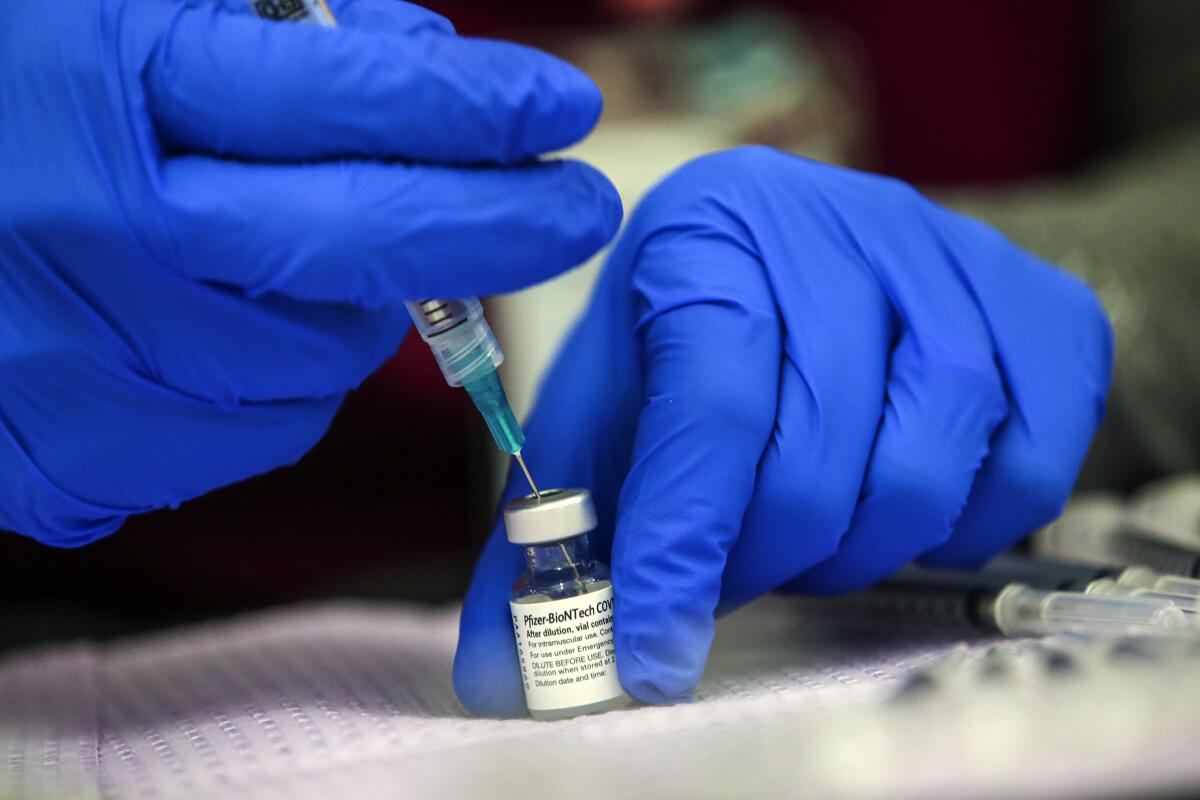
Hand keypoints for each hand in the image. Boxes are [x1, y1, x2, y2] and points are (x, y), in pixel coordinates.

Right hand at [0, 0, 619, 544]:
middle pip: (360, 252)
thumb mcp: (129, 13)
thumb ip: (285, 38)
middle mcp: (96, 229)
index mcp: (111, 85)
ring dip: (348, 314)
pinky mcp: (60, 459)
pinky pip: (247, 436)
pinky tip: (224, 334)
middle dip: (496, 230)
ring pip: (317, 365)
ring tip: (293, 263)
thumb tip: (436, 74)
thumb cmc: (16, 100)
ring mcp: (73, 361)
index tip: (559, 113)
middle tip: (575, 209)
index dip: (474, 111)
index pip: (344, 102)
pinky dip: (273, 388)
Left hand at [454, 146, 1111, 714]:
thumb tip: (499, 671)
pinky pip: (1036, 461)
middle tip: (736, 570)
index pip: (708, 410)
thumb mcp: (604, 405)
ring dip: (862, 544)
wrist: (807, 245)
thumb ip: (553, 530)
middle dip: (769, 556)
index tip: (653, 654)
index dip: (682, 548)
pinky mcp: (1041, 302)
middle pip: (822, 453)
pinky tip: (905, 500)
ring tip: (815, 534)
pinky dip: (971, 522)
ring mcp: (954, 258)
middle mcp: (839, 226)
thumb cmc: (689, 331)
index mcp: (709, 237)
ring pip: (931, 464)